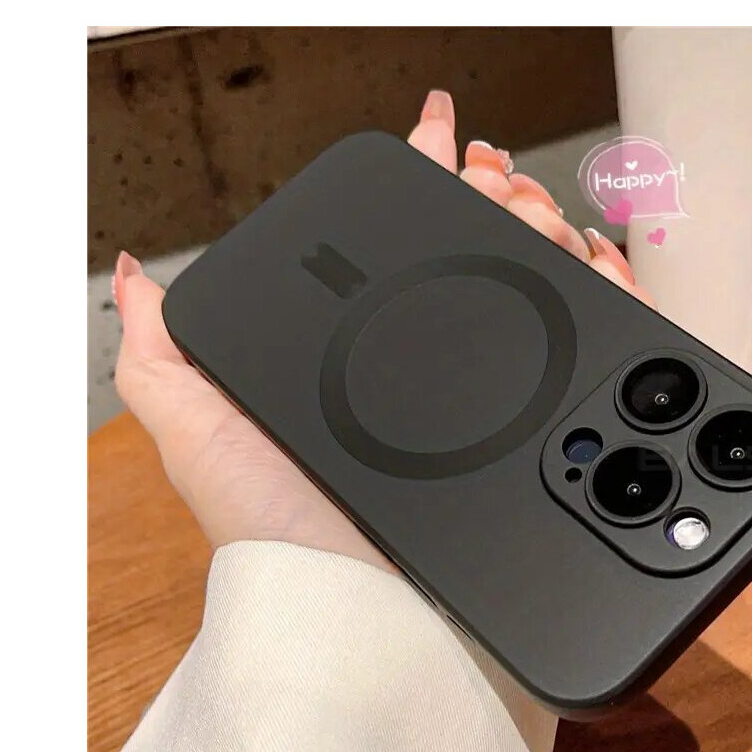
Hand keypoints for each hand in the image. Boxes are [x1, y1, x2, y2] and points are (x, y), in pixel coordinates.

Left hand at [113, 89, 654, 570]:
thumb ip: (166, 353)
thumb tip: (142, 278)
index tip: (448, 136)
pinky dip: (609, 291)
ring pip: (547, 284)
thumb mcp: (199, 433)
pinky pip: (601, 346)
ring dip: (550, 230)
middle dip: (500, 194)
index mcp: (367, 356)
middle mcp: (438, 374)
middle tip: (500, 183)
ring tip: (543, 217)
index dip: (428, 178)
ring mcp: (501, 404)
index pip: (401, 244)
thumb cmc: (281, 530)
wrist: (368, 615)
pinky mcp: (552, 434)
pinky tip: (596, 263)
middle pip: (485, 250)